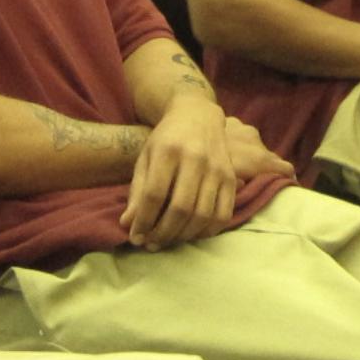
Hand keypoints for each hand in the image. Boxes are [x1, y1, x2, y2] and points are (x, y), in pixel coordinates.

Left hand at [121, 92, 284, 247]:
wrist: (198, 116)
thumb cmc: (166, 139)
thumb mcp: (145, 158)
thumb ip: (137, 191)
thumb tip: (128, 225)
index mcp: (168, 151)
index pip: (154, 194)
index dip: (143, 220)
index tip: (135, 236)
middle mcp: (195, 159)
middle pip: (180, 208)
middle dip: (163, 233)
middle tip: (151, 244)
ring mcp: (217, 169)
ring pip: (202, 214)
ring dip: (183, 235)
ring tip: (168, 241)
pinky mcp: (231, 178)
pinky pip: (223, 214)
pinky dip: (208, 231)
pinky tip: (192, 234)